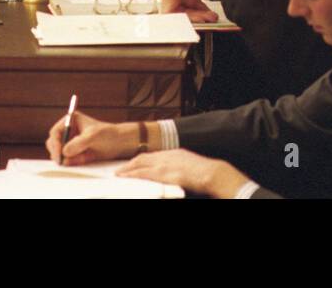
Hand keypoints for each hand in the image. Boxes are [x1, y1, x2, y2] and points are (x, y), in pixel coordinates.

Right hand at [45, 111, 135, 165]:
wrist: (120, 143)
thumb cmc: (108, 134)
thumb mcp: (93, 136)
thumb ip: (78, 143)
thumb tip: (64, 152)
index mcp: (71, 120)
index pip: (55, 132)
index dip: (55, 144)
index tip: (59, 154)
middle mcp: (69, 130)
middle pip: (54, 143)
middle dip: (56, 152)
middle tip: (61, 162)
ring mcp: (72, 142)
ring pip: (59, 153)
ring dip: (63, 158)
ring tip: (78, 158)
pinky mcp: (76, 152)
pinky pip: (68, 160)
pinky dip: (70, 163)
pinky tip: (82, 160)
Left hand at [117, 149, 250, 198]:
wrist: (213, 173)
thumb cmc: (205, 173)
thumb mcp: (190, 165)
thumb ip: (179, 166)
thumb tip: (173, 173)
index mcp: (174, 153)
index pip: (152, 155)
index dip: (140, 160)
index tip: (132, 164)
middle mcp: (167, 155)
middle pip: (143, 157)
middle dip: (130, 164)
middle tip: (120, 170)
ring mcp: (166, 164)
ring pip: (141, 164)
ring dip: (128, 169)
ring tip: (119, 174)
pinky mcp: (165, 173)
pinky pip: (145, 173)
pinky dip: (134, 175)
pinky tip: (126, 178)